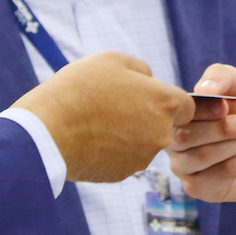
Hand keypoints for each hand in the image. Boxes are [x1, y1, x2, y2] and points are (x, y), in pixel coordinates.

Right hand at [13, 50, 193, 182]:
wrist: (48, 131)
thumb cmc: (79, 89)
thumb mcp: (112, 60)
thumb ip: (142, 69)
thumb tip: (150, 81)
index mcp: (164, 103)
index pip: (187, 107)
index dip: (168, 101)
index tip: (146, 98)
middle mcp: (161, 134)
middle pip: (164, 125)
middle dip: (145, 116)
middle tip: (114, 106)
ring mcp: (143, 157)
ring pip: (143, 142)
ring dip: (128, 133)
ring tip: (96, 121)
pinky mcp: (123, 173)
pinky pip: (124, 158)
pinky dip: (113, 150)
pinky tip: (90, 138)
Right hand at [168, 63, 235, 203]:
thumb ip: (222, 76)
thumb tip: (201, 89)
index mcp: (176, 113)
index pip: (174, 113)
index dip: (202, 108)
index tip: (227, 104)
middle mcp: (171, 141)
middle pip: (185, 137)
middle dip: (225, 128)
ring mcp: (182, 167)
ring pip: (204, 156)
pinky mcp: (199, 189)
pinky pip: (220, 174)